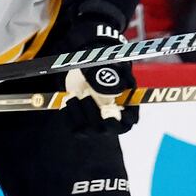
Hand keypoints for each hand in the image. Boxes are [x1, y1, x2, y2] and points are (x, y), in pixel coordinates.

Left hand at [60, 16, 137, 131]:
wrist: (87, 66)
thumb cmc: (106, 65)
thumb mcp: (112, 66)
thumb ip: (113, 76)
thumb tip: (114, 90)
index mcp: (127, 108)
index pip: (127, 124)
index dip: (118, 122)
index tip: (106, 110)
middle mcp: (112, 120)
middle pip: (105, 130)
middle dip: (93, 113)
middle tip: (87, 95)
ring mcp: (95, 124)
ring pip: (86, 130)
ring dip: (78, 112)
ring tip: (74, 95)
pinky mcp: (80, 122)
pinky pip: (72, 126)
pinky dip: (68, 113)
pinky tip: (68, 98)